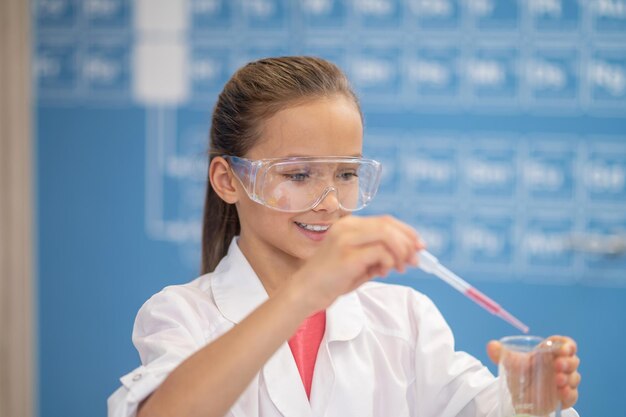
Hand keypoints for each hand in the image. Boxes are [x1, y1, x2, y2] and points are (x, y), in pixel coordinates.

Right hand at [291, 215, 423, 310]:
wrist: (305, 292)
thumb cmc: (331, 280)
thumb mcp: (358, 263)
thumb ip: (379, 255)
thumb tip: (408, 253)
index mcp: (349, 225)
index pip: (385, 221)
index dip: (406, 232)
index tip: (420, 245)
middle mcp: (347, 227)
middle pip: (388, 225)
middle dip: (408, 242)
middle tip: (416, 259)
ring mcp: (345, 239)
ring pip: (386, 235)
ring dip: (401, 252)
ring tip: (401, 268)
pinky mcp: (347, 255)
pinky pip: (380, 252)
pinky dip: (388, 262)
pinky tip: (382, 272)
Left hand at [487, 336, 579, 410]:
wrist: (519, 398)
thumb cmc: (519, 375)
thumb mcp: (510, 364)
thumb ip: (500, 354)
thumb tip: (491, 345)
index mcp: (549, 353)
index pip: (564, 344)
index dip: (567, 345)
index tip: (564, 348)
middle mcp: (559, 366)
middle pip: (572, 360)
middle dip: (568, 362)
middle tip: (558, 365)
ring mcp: (564, 381)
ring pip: (575, 377)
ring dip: (569, 378)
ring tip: (557, 380)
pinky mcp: (565, 397)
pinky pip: (573, 395)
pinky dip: (569, 394)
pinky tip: (562, 393)